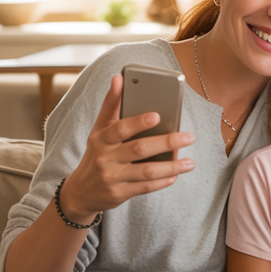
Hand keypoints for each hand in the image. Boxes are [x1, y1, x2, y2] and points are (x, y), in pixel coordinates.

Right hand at [57, 75, 196, 221]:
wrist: (80, 192)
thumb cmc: (97, 154)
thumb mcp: (98, 130)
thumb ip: (111, 105)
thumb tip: (118, 78)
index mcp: (101, 138)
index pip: (120, 128)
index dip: (138, 122)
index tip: (157, 115)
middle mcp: (105, 158)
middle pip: (139, 149)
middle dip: (166, 142)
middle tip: (188, 137)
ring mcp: (112, 177)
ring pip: (146, 171)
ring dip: (171, 166)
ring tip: (190, 162)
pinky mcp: (119, 193)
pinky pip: (145, 187)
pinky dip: (162, 182)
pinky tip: (175, 175)